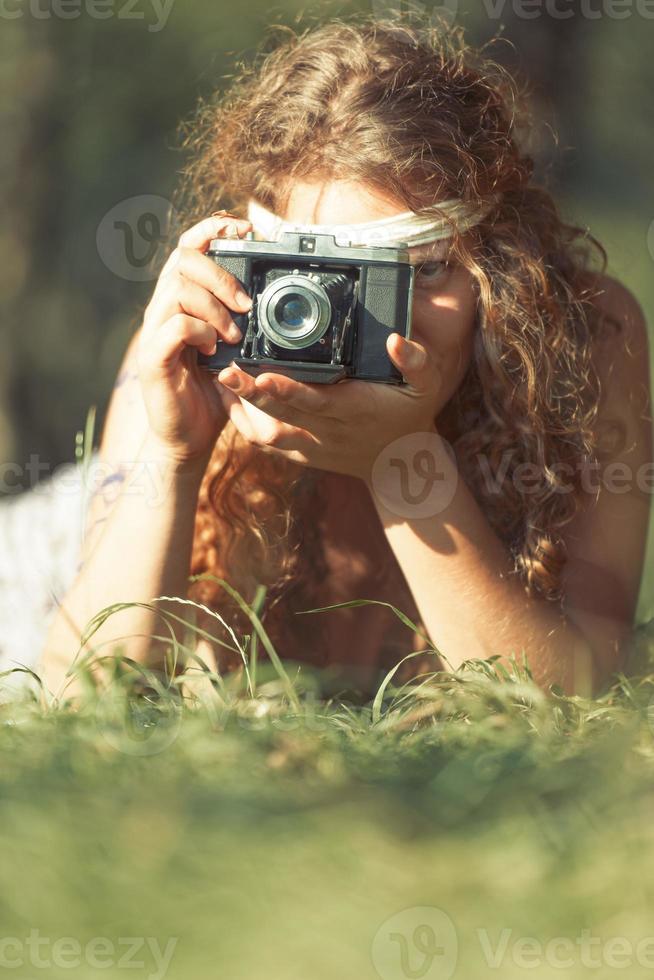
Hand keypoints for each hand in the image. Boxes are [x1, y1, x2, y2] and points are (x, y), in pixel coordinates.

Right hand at [136, 214, 252, 463]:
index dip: (213, 227)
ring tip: (235, 334)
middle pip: (182, 258)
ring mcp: (155, 331)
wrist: (190, 439)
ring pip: (178, 288)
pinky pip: (175, 325)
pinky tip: (215, 351)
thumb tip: (275, 291)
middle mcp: (164, 308)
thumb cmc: (214, 392)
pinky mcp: (153, 358)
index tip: (245, 229)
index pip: (189, 246)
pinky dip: (201, 331)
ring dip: (214, 306)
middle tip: (247, 303)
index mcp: (183, 299)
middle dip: (221, 273)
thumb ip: (245, 319)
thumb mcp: (236, 349)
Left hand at [215, 332, 443, 479]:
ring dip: (243, 410)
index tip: (264, 375)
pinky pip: (269, 443)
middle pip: (284, 415)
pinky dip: (246, 425)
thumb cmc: (410, 413)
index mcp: (356, 409)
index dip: (289, 390)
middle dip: (252, 395)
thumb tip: (396, 340)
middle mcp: (331, 432)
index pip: (318, 400)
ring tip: (221, 380)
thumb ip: (415, 361)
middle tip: (227, 371)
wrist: (400, 462)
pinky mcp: (302, 455)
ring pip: (271, 433)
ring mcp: (314, 446)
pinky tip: (229, 400)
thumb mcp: (426, 385)